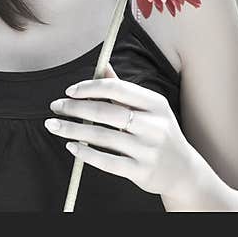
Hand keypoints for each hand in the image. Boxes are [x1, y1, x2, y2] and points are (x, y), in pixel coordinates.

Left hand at [44, 62, 195, 197]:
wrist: (183, 171)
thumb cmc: (158, 133)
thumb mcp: (149, 108)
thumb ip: (122, 88)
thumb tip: (102, 65)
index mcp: (155, 104)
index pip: (116, 88)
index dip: (89, 87)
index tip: (70, 91)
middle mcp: (154, 126)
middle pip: (105, 112)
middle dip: (74, 108)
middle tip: (55, 107)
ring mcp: (148, 150)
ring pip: (102, 137)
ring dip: (72, 130)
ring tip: (53, 126)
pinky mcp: (142, 172)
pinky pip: (107, 161)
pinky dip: (86, 154)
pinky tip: (71, 147)